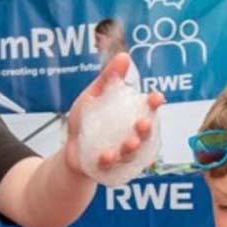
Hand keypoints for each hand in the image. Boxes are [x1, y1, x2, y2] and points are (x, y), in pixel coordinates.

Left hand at [62, 53, 163, 180]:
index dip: (154, 105)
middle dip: (146, 129)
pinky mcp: (110, 170)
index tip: (157, 97)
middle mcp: (133, 138)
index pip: (148, 110)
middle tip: (144, 123)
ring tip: (130, 142)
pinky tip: (107, 156)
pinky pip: (112, 168)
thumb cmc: (86, 122)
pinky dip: (110, 162)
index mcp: (131, 118)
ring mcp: (123, 156)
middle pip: (144, 135)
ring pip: (132, 154)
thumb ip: (108, 78)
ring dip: (132, 148)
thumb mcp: (93, 96)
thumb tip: (124, 56)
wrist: (70, 151)